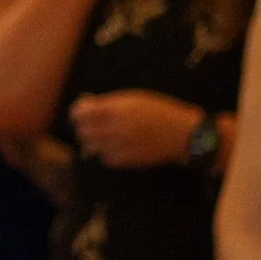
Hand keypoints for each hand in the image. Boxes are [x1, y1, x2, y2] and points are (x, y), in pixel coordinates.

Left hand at [67, 91, 203, 168]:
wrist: (183, 135)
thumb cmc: (160, 111)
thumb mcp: (135, 98)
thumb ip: (110, 102)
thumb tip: (87, 104)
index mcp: (118, 109)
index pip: (83, 112)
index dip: (77, 111)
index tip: (79, 111)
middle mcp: (117, 128)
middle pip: (84, 130)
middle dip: (82, 126)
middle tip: (88, 123)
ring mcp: (121, 146)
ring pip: (91, 146)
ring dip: (91, 140)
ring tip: (100, 135)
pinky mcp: (127, 161)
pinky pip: (105, 158)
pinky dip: (104, 153)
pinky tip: (112, 146)